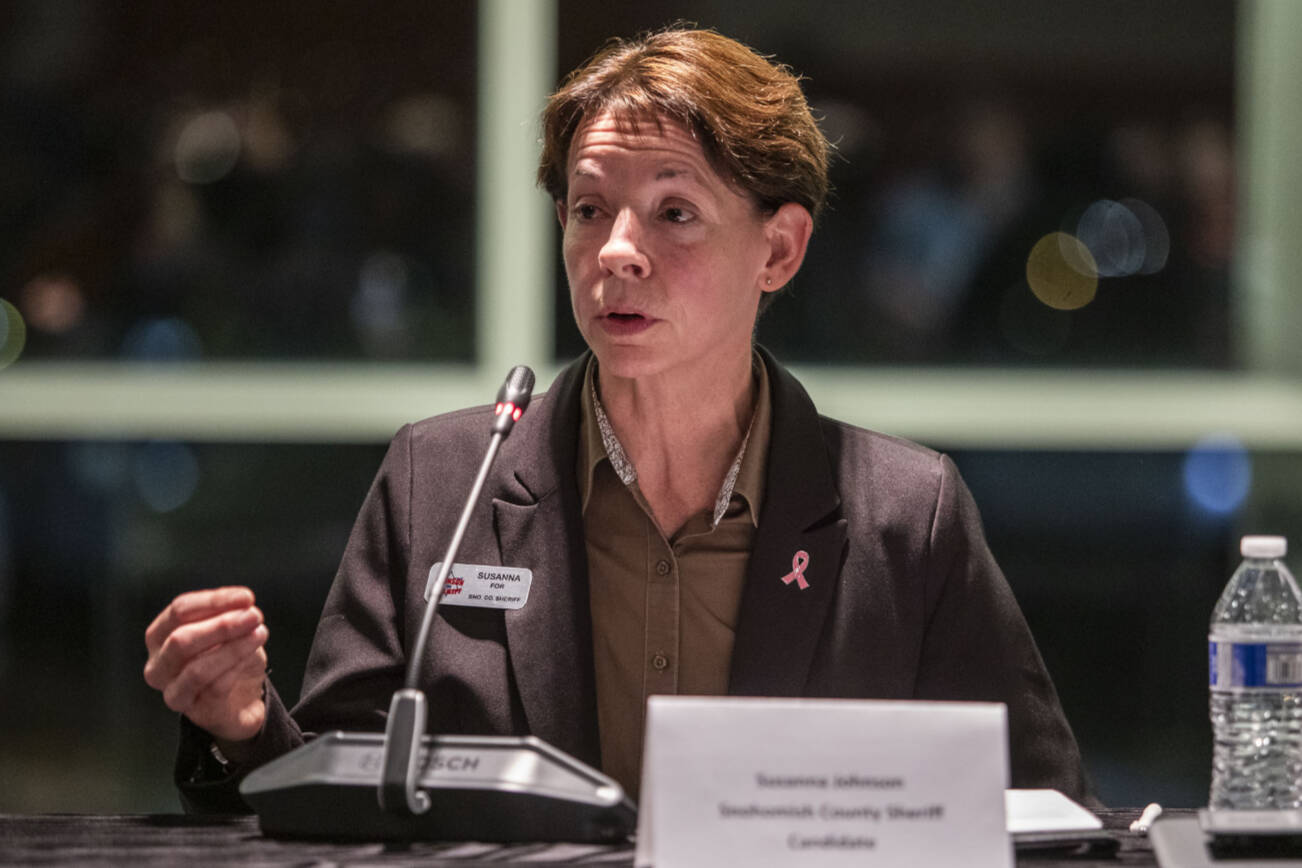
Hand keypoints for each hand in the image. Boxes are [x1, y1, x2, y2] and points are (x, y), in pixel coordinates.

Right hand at [144, 586, 268, 751]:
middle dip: (221, 626)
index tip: (246, 597)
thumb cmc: (230, 659)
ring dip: (233, 648)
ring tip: (259, 634)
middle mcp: (158, 666)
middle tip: (253, 616)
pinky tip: (254, 656)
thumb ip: (230, 615)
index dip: (214, 601)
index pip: (179, 611)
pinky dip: (237, 668)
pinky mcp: (197, 713)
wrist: (244, 699)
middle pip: (180, 640)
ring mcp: (174, 693)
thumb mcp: (229, 630)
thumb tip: (242, 605)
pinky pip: (216, 688)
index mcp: (160, 637)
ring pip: (197, 669)